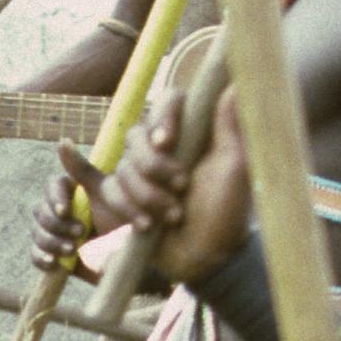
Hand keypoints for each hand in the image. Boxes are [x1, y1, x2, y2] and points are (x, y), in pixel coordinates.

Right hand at [28, 139, 128, 279]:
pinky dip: (41, 258)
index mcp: (72, 192)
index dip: (55, 198)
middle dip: (56, 224)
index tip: (66, 210)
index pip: (52, 186)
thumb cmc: (124, 221)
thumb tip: (62, 140)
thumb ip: (83, 170)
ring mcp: (56, 234)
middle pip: (40, 211)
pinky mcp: (55, 256)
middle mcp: (61, 210)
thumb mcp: (107, 194)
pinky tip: (53, 262)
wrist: (134, 258)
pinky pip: (35, 255)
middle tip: (79, 234)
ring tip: (72, 250)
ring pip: (37, 233)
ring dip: (51, 241)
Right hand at [114, 87, 251, 285]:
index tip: (167, 143)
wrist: (206, 258)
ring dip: (145, 197)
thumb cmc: (226, 213)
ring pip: (123, 168)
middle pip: (138, 137)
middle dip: (154, 170)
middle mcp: (163, 147)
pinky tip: (115, 197)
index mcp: (192, 134)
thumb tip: (234, 82)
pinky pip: (107, 188)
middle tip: (180, 192)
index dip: (163, 117)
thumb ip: (230, 126)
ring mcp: (141, 172)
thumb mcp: (234, 169)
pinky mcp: (125, 195)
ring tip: (170, 218)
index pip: (169, 101)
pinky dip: (110, 194)